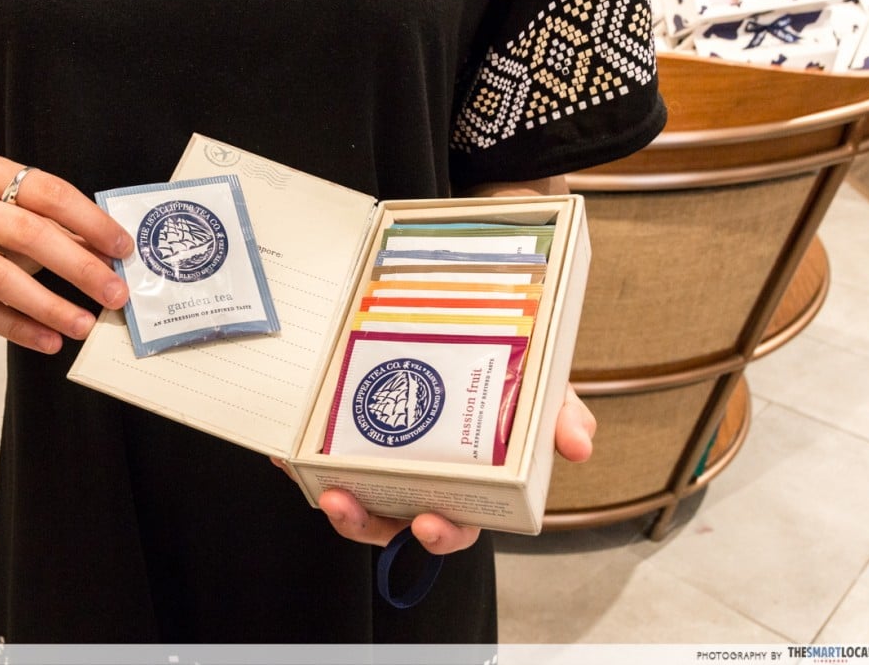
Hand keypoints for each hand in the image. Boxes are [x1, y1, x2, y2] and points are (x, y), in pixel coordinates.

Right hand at [0, 155, 132, 353]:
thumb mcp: (17, 206)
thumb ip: (61, 228)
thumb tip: (112, 259)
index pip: (47, 192)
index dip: (89, 221)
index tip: (123, 249)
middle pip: (25, 233)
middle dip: (77, 267)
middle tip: (114, 294)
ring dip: (49, 306)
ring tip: (84, 324)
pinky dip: (18, 327)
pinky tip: (49, 340)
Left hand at [276, 383, 595, 553]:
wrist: (443, 334)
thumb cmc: (498, 380)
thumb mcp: (537, 390)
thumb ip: (560, 412)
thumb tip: (579, 443)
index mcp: (464, 485)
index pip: (454, 525)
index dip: (441, 533)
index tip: (428, 522)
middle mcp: (418, 484)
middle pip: (396, 526)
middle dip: (375, 526)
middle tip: (359, 508)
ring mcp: (377, 468)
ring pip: (354, 507)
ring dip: (341, 509)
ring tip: (331, 492)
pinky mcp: (340, 448)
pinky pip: (317, 466)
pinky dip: (302, 465)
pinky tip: (288, 456)